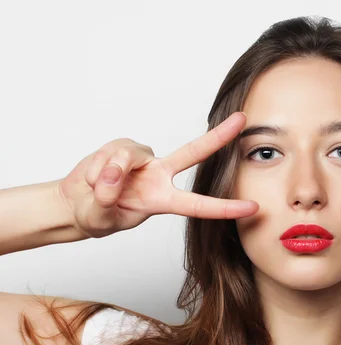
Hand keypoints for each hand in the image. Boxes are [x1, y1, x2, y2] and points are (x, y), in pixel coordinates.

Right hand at [57, 112, 257, 238]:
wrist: (76, 203)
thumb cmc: (97, 215)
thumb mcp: (101, 216)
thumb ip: (107, 200)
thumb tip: (114, 176)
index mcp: (163, 201)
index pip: (199, 205)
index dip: (225, 208)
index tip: (252, 208)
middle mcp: (159, 177)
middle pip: (192, 152)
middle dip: (217, 137)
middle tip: (242, 120)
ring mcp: (142, 160)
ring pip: (130, 156)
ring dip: (109, 175)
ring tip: (99, 190)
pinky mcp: (124, 146)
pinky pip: (112, 151)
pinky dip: (98, 168)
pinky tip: (94, 177)